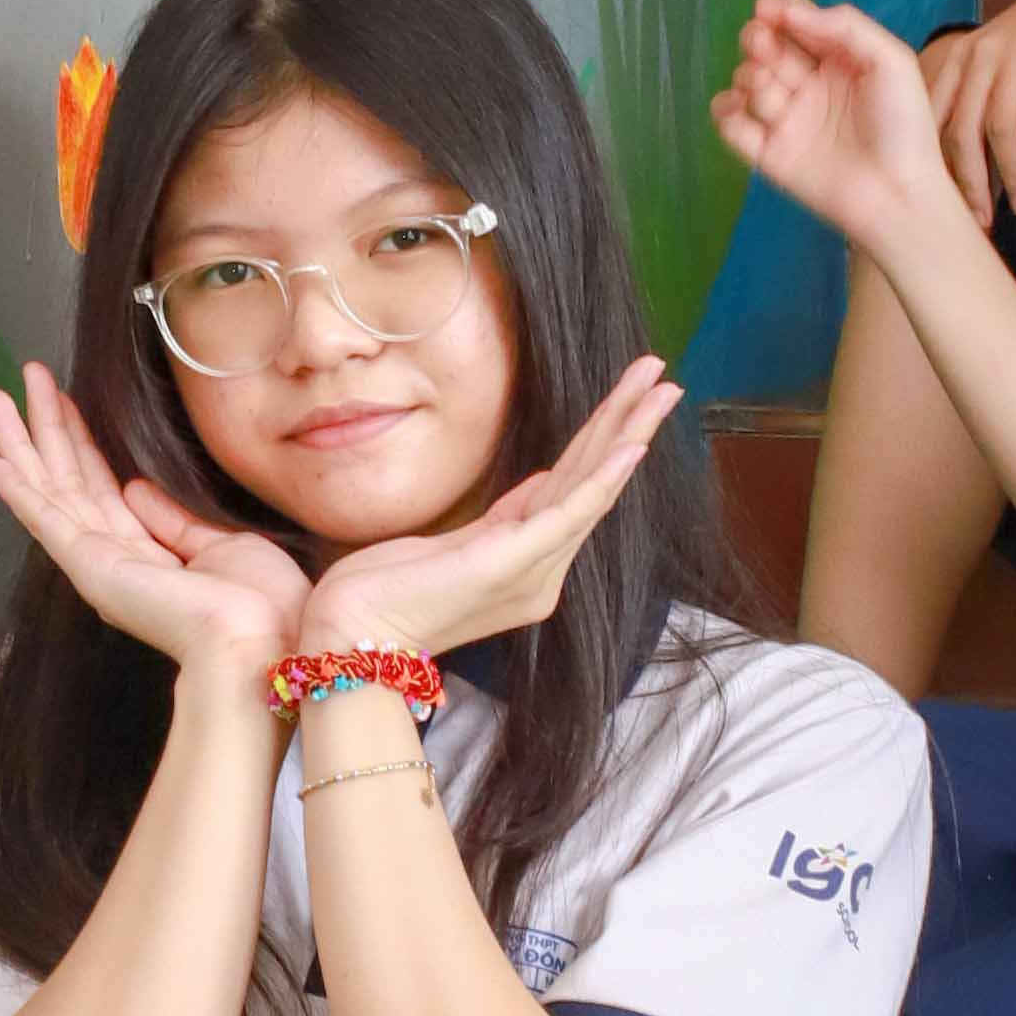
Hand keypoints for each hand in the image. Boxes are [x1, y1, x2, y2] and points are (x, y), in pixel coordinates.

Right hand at [0, 364, 308, 688]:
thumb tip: (135, 487)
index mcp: (143, 557)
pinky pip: (47, 520)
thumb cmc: (257, 603)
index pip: (100, 487)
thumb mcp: (220, 543)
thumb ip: (173, 518)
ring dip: (22, 444)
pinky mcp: (90, 568)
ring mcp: (97, 565)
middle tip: (23, 380)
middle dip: (44, 429)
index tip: (64, 400)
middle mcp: (112, 560)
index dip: (79, 440)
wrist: (259, 642)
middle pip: (66, 481)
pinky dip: (19, 491)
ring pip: (49, 491)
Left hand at [293, 354, 682, 665]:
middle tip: (664, 380)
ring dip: (628, 432)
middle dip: (631, 425)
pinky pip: (569, 513)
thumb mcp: (453, 544)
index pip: (576, 492)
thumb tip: (539, 484)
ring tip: (660, 390)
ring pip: (592, 488)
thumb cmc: (384, 592)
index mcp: (528, 566)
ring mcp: (531, 571)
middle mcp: (541, 573)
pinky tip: (631, 446)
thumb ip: (503, 520)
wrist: (350, 636)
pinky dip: (602, 478)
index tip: (632, 400)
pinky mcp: (511, 563)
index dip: (607, 443)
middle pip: (595, 484)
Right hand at [711, 0, 962, 256]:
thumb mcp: (891, 61)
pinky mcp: (770, 154)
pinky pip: (733, 126)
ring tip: (766, 85)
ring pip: (749, 83)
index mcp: (840, 60)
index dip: (780, 11)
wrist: (897, 195)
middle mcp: (810, 85)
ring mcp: (788, 120)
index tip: (766, 8)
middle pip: (769, 49)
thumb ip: (846, 26)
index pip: (800, 24)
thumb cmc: (903, 126)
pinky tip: (739, 105)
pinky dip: (726, 111)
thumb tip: (791, 12)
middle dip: (758, 39)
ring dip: (749, 75)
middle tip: (761, 44)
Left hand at [921, 0, 1015, 207]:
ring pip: (1002, 128)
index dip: (938, 170)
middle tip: (982, 222)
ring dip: (1011, 175)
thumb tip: (955, 160)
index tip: (946, 208)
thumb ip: (969, 96)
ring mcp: (1015, 56)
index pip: (935, 123)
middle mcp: (979, 56)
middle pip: (963, 132)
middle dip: (971, 185)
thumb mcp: (992, 56)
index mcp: (958, 59)